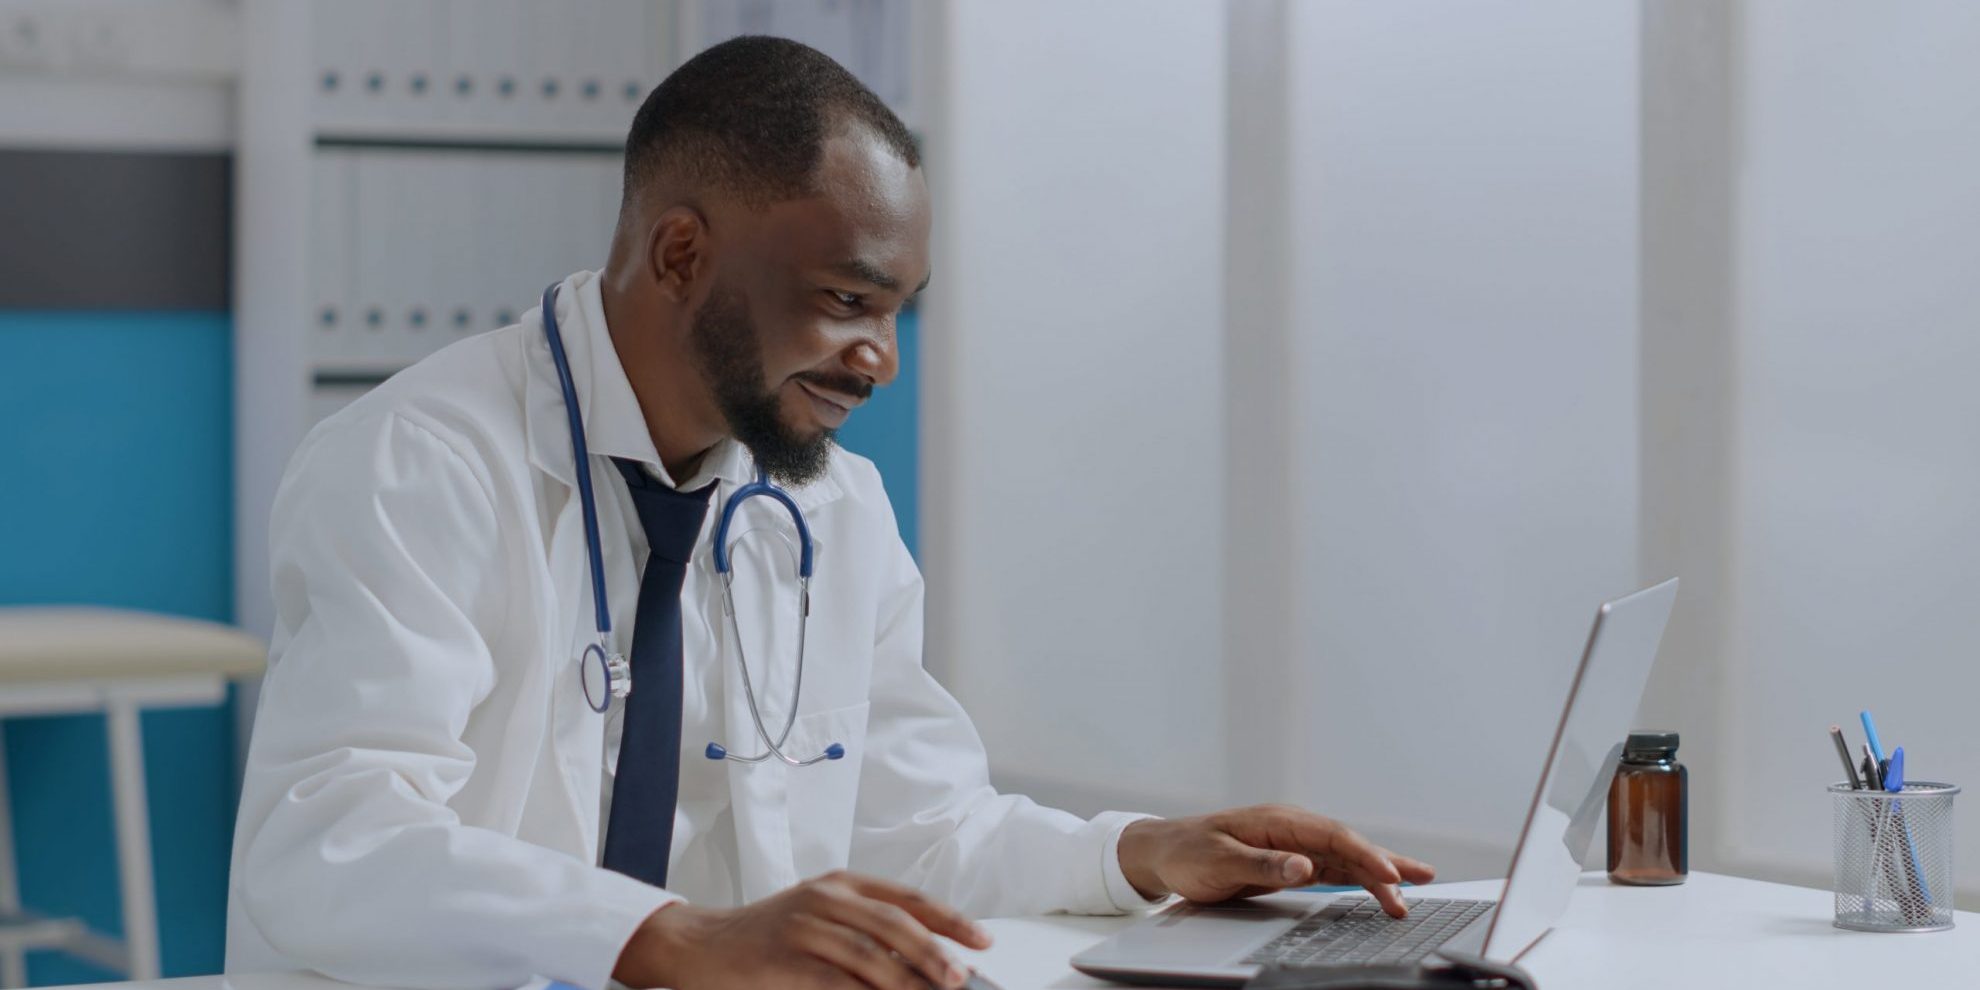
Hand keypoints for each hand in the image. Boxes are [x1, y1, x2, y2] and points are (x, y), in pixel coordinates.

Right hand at [612, 870, 992, 989]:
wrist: (701, 943)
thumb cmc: (767, 935)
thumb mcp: (821, 919)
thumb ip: (867, 931)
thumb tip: (922, 960)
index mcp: (842, 884)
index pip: (907, 899)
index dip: (949, 920)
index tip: (980, 941)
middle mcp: (826, 898)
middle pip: (894, 925)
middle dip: (935, 953)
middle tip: (961, 977)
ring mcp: (803, 926)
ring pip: (869, 955)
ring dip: (907, 979)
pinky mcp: (783, 958)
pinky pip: (834, 981)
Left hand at [1116, 805, 1435, 916]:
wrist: (1163, 852)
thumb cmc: (1188, 853)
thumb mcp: (1220, 861)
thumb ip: (1263, 865)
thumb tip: (1304, 866)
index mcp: (1278, 822)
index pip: (1332, 837)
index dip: (1365, 856)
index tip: (1390, 876)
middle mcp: (1291, 829)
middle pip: (1347, 845)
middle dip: (1384, 864)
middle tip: (1420, 882)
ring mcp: (1293, 845)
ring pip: (1345, 857)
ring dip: (1377, 873)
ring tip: (1414, 887)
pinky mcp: (1290, 862)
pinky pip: (1332, 868)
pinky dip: (1358, 877)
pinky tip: (1380, 886)